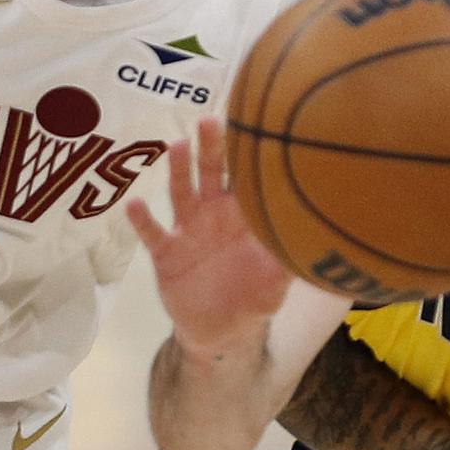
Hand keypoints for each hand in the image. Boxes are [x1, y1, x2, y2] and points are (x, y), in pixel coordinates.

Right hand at [126, 117, 292, 357]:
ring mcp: (187, 231)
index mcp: (243, 215)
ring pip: (182, 194)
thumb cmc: (254, 296)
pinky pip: (153, 234)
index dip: (248, 154)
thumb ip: (289, 263)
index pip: (245, 177)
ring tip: (176, 146)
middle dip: (210, 147)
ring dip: (178, 171)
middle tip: (210, 120)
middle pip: (211, 174)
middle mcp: (214, 214)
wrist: (221, 329)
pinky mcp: (166, 253)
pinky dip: (143, 220)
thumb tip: (314, 246)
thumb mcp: (276, 282)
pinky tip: (134, 204)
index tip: (252, 126)